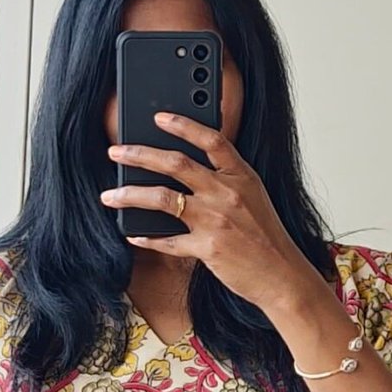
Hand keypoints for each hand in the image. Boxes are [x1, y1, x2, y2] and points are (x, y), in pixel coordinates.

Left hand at [98, 109, 325, 317]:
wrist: (282, 274)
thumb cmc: (266, 236)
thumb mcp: (253, 196)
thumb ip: (226, 178)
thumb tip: (188, 168)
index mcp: (241, 175)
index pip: (211, 139)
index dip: (183, 125)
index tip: (159, 117)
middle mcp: (226, 193)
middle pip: (175, 164)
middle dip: (139, 154)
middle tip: (116, 152)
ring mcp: (215, 220)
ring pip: (162, 199)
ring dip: (130, 194)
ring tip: (110, 195)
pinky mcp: (207, 248)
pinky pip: (167, 241)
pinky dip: (146, 238)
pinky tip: (132, 235)